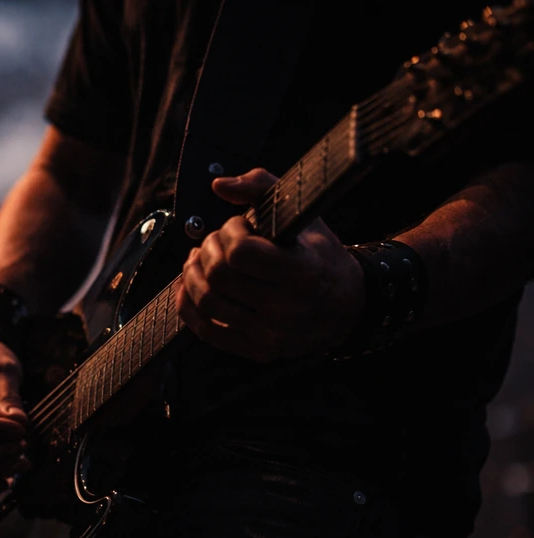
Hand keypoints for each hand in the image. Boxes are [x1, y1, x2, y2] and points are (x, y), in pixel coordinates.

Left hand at [175, 168, 364, 361]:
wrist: (348, 307)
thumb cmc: (321, 256)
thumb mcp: (304, 215)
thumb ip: (262, 187)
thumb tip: (219, 185)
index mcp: (303, 272)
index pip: (240, 253)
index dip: (229, 232)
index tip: (237, 225)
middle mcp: (288, 309)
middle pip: (218, 276)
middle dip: (208, 249)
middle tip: (215, 241)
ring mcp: (271, 335)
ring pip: (207, 302)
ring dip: (192, 274)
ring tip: (200, 260)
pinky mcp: (258, 351)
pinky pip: (207, 331)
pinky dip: (189, 306)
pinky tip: (190, 286)